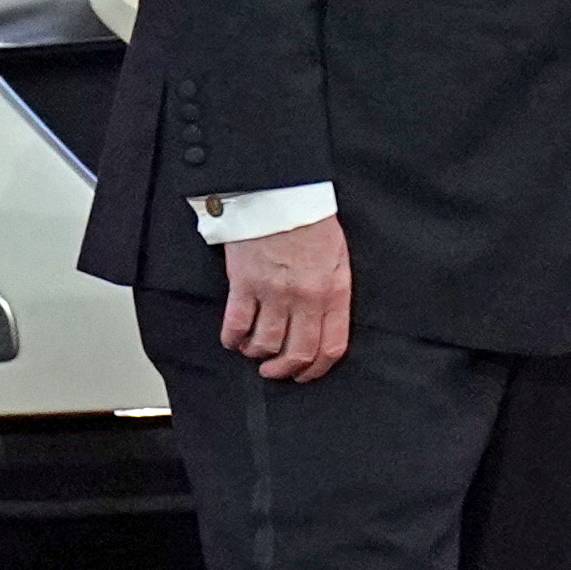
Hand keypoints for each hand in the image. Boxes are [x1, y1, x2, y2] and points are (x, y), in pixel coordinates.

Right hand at [221, 215, 352, 383]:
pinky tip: (233, 339)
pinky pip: (237, 325)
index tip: (305, 375)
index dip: (317, 369)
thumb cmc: (310, 223)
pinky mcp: (245, 284)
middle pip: (298, 353)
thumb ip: (334, 294)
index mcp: (335, 292)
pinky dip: (233, 339)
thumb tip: (325, 325)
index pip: (331, 346)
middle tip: (275, 371)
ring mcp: (275, 292)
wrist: (281, 194)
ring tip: (254, 351)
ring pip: (266, 344)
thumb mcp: (338, 260)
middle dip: (285, 370)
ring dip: (257, 354)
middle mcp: (307, 298)